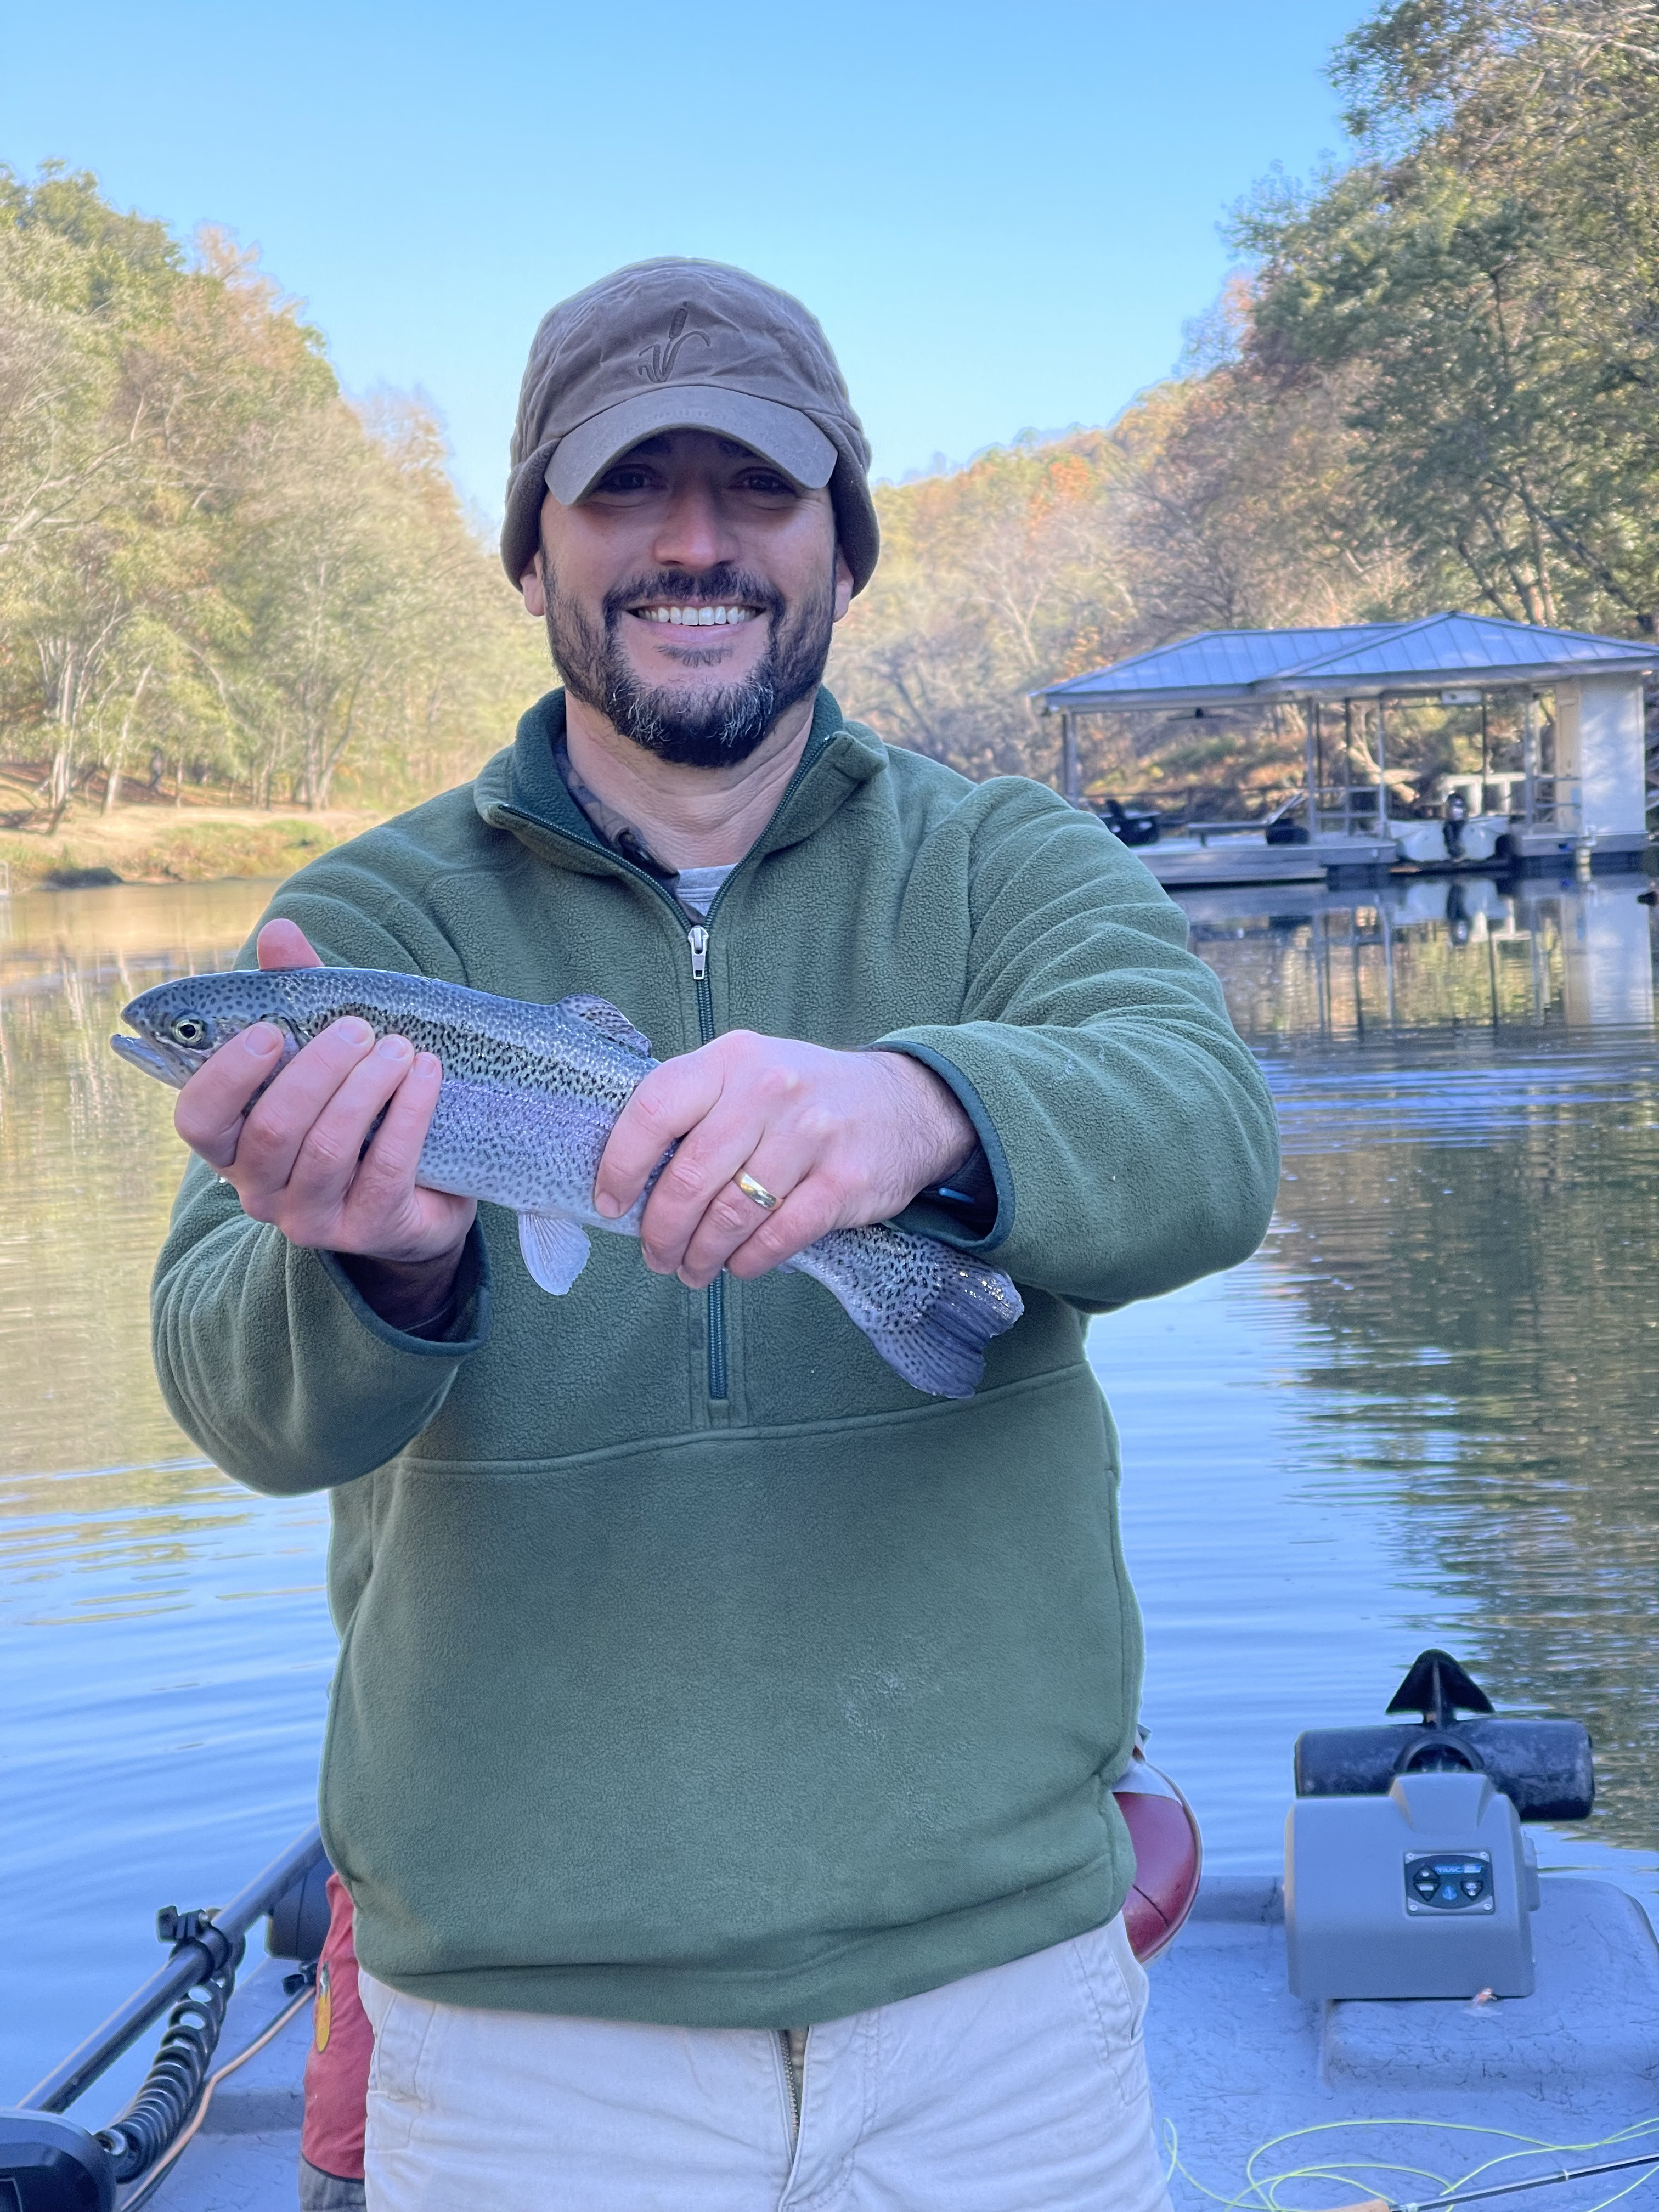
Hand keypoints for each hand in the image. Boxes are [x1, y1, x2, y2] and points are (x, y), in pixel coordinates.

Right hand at [173, 920, 475, 1326]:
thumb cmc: (357, 1112)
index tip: (271, 1030)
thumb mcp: (324, 1053)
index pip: (198, 1120)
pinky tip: (427, 1075)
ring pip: (329, 1150)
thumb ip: (297, 995)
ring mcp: (312, 1218)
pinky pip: (386, 1169)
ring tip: (399, 1048)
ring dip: (366, 1089)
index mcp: (233, 1145)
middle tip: (359, 1028)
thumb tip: (279, 931)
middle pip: (274, 1129)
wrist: (420, 1195)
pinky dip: (409, 1114)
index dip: (228, 1076)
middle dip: (318, 1070)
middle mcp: (260, 1190)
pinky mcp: (369, 1229)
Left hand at [593, 1033, 975, 1288]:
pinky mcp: (843, 1181)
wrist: (906, 1104)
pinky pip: (778, 1237)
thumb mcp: (749, 1074)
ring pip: (730, 1214)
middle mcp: (768, 1089)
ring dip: (701, 1255)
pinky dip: (748, 1261)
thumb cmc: (805, 1097)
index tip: (610, 1204)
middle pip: (688, 1176)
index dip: (621, 1164)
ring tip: (692, 1269)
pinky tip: (738, 1265)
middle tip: (655, 1255)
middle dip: (661, 1230)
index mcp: (731, 1059)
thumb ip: (697, 1110)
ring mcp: (810, 1134)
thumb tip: (633, 1178)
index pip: (654, 1109)